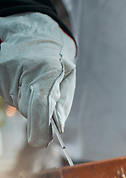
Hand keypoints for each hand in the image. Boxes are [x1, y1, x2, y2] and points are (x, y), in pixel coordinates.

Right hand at [0, 12, 75, 146]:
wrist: (35, 36)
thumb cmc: (57, 62)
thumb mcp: (68, 81)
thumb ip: (62, 105)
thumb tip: (56, 128)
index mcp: (47, 71)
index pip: (40, 105)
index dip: (40, 126)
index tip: (40, 142)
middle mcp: (23, 69)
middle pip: (28, 108)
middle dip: (37, 114)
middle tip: (45, 100)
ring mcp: (5, 68)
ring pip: (16, 103)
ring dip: (26, 101)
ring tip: (33, 84)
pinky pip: (7, 96)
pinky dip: (16, 95)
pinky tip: (23, 82)